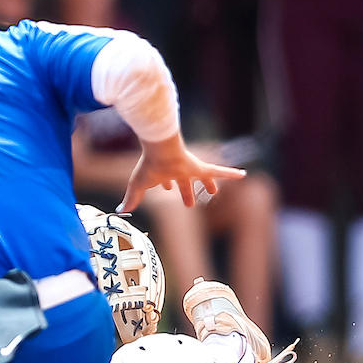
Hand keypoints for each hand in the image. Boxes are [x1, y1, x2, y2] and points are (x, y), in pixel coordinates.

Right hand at [118, 133, 246, 212]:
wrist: (160, 152)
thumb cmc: (148, 168)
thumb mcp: (138, 186)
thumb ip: (131, 199)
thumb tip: (120, 211)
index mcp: (164, 174)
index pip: (165, 181)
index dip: (166, 186)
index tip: (165, 189)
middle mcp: (179, 171)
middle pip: (184, 182)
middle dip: (186, 192)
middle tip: (189, 203)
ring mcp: (191, 169)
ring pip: (202, 177)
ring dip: (208, 184)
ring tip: (215, 191)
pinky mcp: (201, 167)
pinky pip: (219, 171)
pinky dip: (231, 174)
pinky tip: (243, 175)